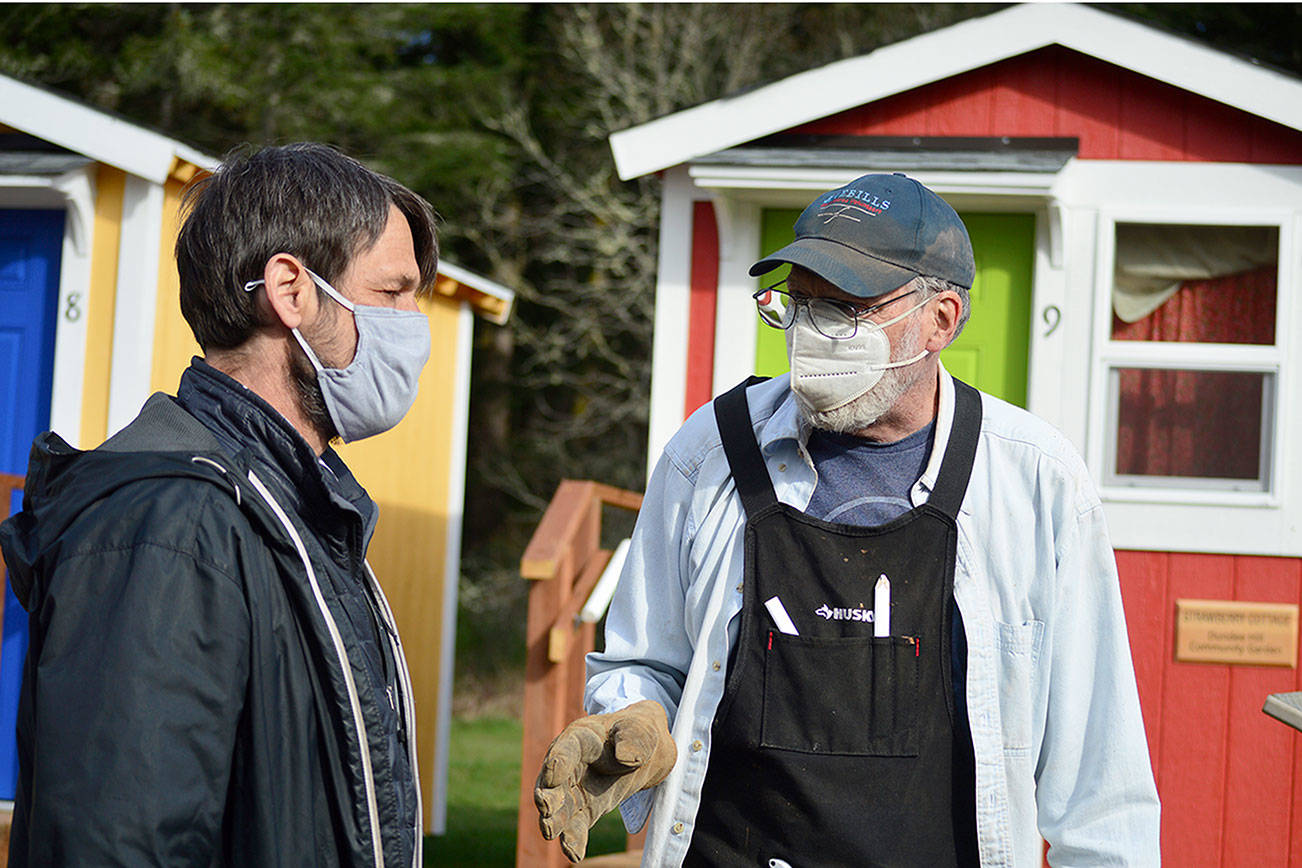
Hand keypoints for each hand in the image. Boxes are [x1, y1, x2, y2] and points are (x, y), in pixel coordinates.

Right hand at [534, 700, 676, 862]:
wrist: (645, 751)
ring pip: (559, 807)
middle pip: (553, 781)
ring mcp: (575, 789)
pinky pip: (576, 826)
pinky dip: (574, 840)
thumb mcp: (640, 729)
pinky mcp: (586, 808)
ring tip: (550, 832)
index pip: (565, 749)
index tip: (552, 774)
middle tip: (545, 807)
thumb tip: (625, 758)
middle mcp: (570, 765)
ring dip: (554, 820)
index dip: (559, 761)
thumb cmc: (638, 732)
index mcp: (580, 738)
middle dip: (548, 794)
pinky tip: (574, 855)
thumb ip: (633, 740)